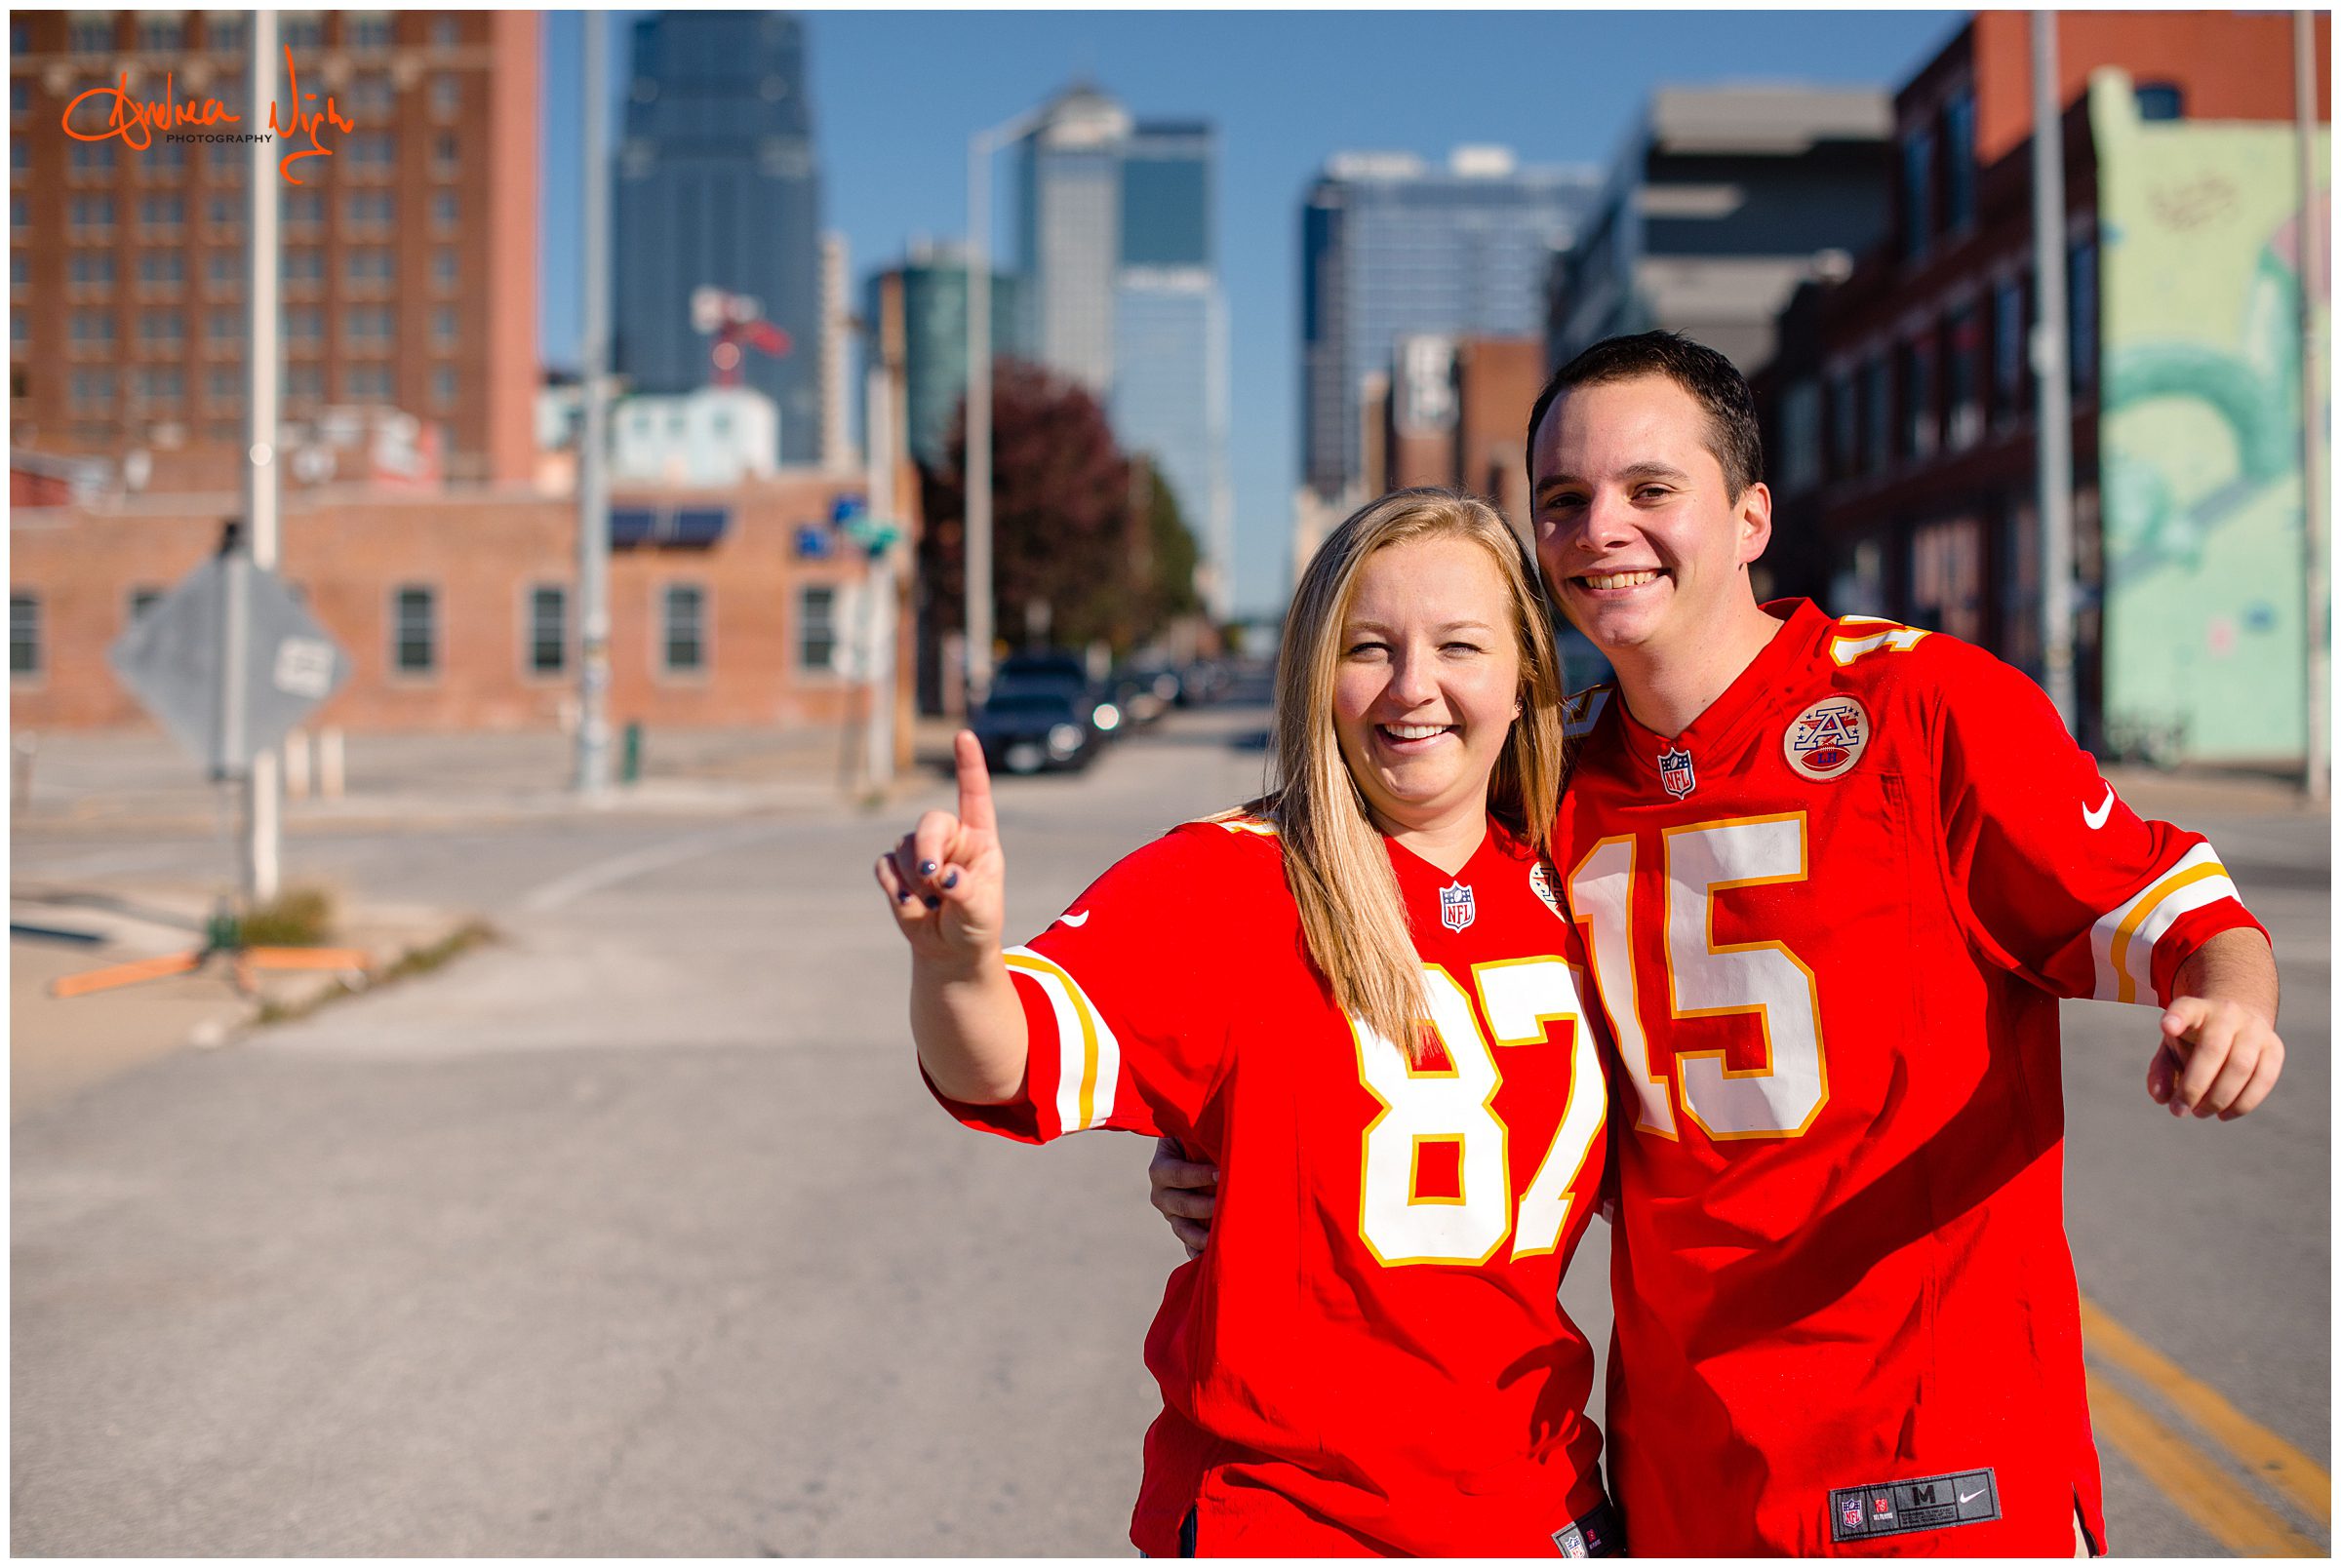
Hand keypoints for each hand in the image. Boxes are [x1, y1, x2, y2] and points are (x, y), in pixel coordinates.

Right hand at [876, 731, 1004, 967]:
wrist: (951, 950)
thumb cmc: (976, 925)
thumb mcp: (981, 912)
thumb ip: (965, 891)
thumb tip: (943, 877)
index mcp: (980, 838)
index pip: (974, 794)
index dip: (968, 764)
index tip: (963, 736)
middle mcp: (951, 837)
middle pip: (930, 822)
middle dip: (927, 848)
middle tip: (932, 878)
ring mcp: (921, 850)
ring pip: (904, 848)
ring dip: (914, 881)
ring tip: (931, 906)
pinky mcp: (896, 869)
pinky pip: (885, 867)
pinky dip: (895, 889)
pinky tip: (911, 906)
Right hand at [1149, 1135, 1219, 1259]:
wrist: (1193, 1154)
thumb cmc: (1199, 1140)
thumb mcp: (1195, 1135)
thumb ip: (1206, 1139)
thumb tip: (1235, 1142)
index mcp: (1161, 1169)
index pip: (1178, 1174)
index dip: (1199, 1175)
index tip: (1221, 1174)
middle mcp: (1161, 1194)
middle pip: (1182, 1205)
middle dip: (1206, 1207)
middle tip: (1230, 1205)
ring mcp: (1171, 1215)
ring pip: (1184, 1228)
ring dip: (1204, 1235)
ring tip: (1223, 1237)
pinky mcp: (1183, 1229)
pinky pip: (1189, 1244)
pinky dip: (1199, 1252)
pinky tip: (1211, 1259)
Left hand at [2149, 996, 2283, 1118]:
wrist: (2237, 1023)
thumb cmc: (2196, 1040)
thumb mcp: (2172, 1047)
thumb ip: (2162, 1070)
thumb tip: (2161, 1098)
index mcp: (2197, 1009)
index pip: (2186, 1009)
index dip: (2177, 1018)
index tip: (2167, 1027)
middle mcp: (2228, 1013)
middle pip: (2213, 1050)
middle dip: (2194, 1086)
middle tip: (2178, 1110)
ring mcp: (2255, 1029)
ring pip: (2241, 1067)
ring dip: (2218, 1099)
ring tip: (2200, 1113)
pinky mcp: (2275, 1047)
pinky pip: (2264, 1079)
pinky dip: (2243, 1103)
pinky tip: (2224, 1114)